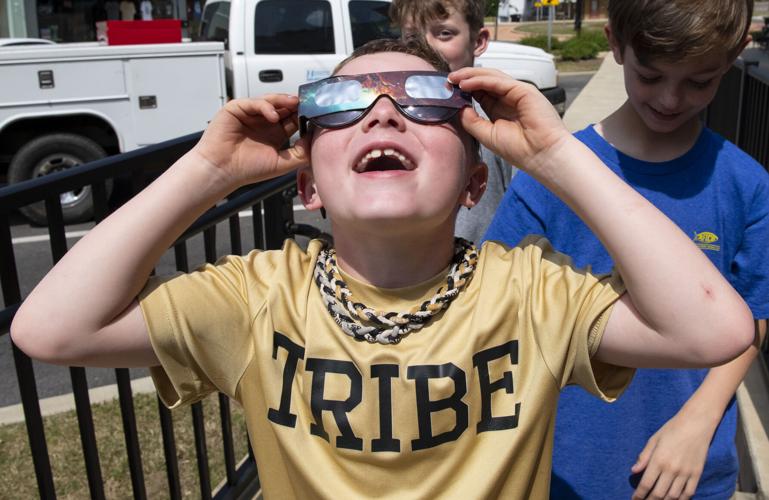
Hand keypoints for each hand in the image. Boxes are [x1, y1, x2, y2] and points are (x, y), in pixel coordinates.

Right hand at [192, 94, 308, 186]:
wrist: (222, 170)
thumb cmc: (247, 169)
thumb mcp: (281, 163)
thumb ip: (299, 153)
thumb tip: (313, 141)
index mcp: (275, 133)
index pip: (293, 119)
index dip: (303, 115)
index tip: (315, 114)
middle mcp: (264, 122)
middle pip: (283, 107)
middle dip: (296, 104)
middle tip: (308, 102)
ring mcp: (251, 114)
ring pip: (270, 101)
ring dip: (283, 100)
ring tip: (294, 103)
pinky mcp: (237, 109)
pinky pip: (254, 102)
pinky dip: (265, 107)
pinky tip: (273, 116)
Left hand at [448, 67, 569, 171]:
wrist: (541, 155)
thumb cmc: (520, 149)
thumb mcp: (487, 135)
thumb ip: (472, 121)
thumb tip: (459, 108)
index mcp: (500, 108)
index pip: (480, 92)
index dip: (464, 89)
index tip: (447, 90)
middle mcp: (508, 98)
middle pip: (484, 81)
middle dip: (465, 78)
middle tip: (447, 80)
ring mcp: (517, 92)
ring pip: (491, 77)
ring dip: (470, 76)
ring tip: (454, 78)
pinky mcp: (523, 90)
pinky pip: (498, 82)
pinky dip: (481, 80)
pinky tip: (466, 83)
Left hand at [630, 410, 717, 499]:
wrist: (696, 424)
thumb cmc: (672, 429)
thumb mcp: (654, 440)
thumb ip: (644, 456)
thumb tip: (634, 471)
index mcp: (658, 460)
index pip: (646, 484)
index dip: (639, 495)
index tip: (635, 499)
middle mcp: (672, 469)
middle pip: (659, 493)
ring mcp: (686, 473)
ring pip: (673, 496)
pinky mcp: (697, 474)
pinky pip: (689, 492)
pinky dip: (682, 499)